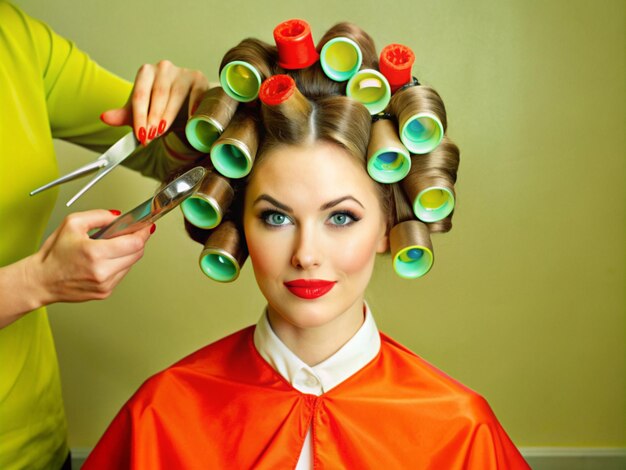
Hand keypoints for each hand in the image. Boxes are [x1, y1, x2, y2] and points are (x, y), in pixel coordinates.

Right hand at [27, 209, 152, 304]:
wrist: (41, 281)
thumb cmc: (53, 254)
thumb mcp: (72, 224)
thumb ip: (99, 216)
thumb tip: (118, 216)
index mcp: (94, 253)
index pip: (133, 243)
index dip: (143, 233)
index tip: (146, 226)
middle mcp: (101, 271)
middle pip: (137, 254)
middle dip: (137, 241)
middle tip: (132, 233)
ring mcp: (105, 285)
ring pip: (131, 265)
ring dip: (128, 254)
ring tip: (113, 247)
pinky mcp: (105, 292)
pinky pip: (122, 275)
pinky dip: (119, 265)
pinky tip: (106, 260)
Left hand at [100, 60, 208, 144]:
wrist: (185, 101)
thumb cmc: (161, 105)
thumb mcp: (141, 111)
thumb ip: (124, 115)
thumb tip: (105, 117)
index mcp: (145, 72)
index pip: (140, 95)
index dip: (139, 116)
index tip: (140, 134)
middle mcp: (163, 68)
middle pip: (157, 95)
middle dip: (153, 118)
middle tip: (150, 135)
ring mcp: (182, 72)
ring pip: (175, 95)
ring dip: (168, 115)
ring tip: (163, 130)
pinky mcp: (198, 78)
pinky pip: (196, 93)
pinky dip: (193, 106)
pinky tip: (190, 118)